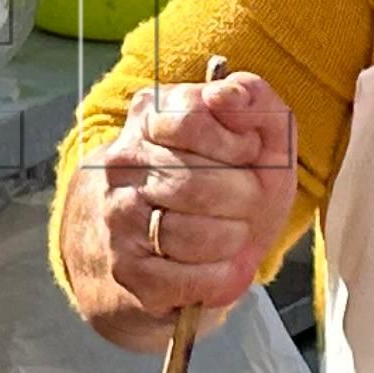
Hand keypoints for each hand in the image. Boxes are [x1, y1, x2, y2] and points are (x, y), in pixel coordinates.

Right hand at [63, 70, 294, 344]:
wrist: (175, 242)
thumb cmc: (225, 181)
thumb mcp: (255, 134)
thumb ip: (253, 100)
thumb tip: (231, 93)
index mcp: (152, 116)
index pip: (191, 119)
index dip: (235, 143)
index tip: (246, 154)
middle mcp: (123, 164)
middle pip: (198, 183)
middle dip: (243, 198)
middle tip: (248, 202)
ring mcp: (119, 217)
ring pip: (194, 234)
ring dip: (233, 239)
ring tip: (234, 234)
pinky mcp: (127, 269)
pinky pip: (185, 279)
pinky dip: (220, 278)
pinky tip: (225, 267)